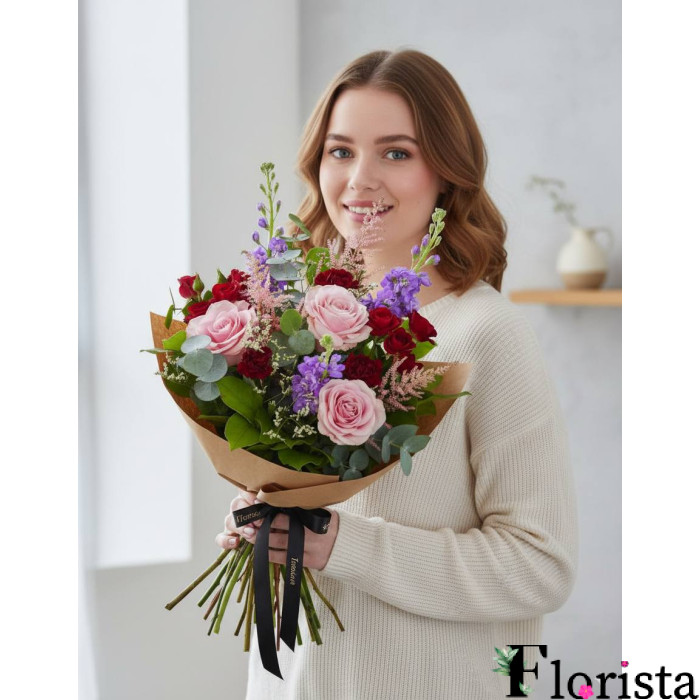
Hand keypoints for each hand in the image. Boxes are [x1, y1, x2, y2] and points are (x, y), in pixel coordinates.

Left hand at [214, 491, 339, 570]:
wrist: (351, 547)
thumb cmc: (332, 525)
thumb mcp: (320, 511)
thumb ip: (302, 508)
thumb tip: (279, 499)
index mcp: (309, 514)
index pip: (283, 509)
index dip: (267, 507)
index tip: (255, 503)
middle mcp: (307, 529)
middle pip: (276, 525)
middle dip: (260, 523)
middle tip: (248, 520)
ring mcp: (306, 546)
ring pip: (275, 542)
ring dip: (260, 539)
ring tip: (251, 534)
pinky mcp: (306, 561)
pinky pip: (281, 558)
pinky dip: (268, 553)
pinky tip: (261, 550)